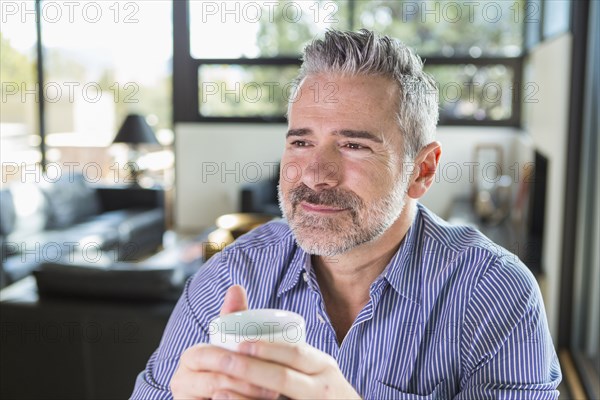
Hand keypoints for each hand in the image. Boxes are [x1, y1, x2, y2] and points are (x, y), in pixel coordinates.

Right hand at [170, 286, 279, 398]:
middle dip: (246, 385)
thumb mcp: (230, 343)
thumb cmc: (228, 369)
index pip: (209, 355)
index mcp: (190, 358)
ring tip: (272, 398)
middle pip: (215, 382)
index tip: (268, 365)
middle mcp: (180, 381)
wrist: (219, 395)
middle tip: (275, 388)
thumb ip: (233, 316)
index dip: (237, 362)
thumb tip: (236, 287)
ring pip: (218, 399)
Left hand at [186, 339, 360, 398]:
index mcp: (323, 366)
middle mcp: (322, 387)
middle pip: (284, 378)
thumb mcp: (317, 370)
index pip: (295, 353)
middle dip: (251, 369)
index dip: (268, 348)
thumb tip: (252, 318)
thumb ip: (291, 353)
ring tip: (219, 392)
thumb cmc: (324, 391)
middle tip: (224, 362)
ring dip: (246, 398)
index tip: (241, 344)